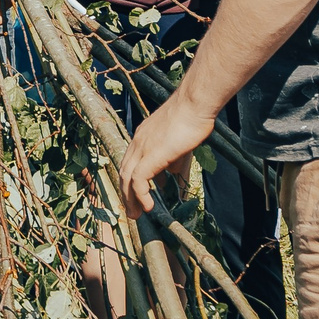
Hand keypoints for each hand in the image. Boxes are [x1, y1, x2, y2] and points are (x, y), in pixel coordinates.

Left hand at [117, 97, 213, 215]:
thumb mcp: (178, 144)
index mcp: (142, 138)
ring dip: (131, 199)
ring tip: (138, 214)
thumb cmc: (191, 119)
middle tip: (134, 211)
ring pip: (127, 178)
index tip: (137, 196)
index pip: (129, 163)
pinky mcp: (151, 154)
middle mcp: (137, 142)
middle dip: (127, 194)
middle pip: (124, 172)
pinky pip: (138, 180)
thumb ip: (172, 160)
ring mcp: (142, 147)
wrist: (194, 104)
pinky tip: (150, 207)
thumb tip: (170, 176)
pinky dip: (141, 195)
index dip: (130, 182)